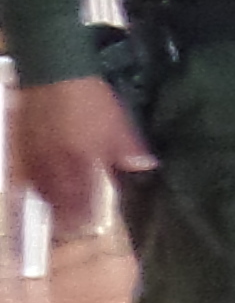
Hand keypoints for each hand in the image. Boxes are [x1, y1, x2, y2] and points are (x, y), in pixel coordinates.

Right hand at [7, 76, 153, 222]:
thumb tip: (145, 167)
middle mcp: (55, 163)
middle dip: (63, 216)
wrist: (55, 72)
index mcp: (81, 159)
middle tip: (68, 229)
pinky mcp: (22, 144)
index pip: (82, 196)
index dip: (84, 214)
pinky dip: (34, 185)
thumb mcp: (119, 122)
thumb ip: (131, 148)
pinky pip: (26, 173)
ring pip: (40, 188)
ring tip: (55, 214)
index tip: (87, 227)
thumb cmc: (91, 99)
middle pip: (58, 198)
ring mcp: (35, 155)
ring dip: (48, 203)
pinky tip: (38, 188)